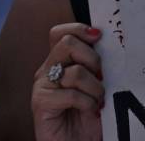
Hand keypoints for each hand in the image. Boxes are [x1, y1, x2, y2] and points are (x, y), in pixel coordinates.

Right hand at [32, 24, 103, 140]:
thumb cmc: (89, 114)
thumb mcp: (98, 83)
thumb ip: (97, 64)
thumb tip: (105, 42)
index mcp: (60, 60)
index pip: (62, 32)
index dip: (80, 29)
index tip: (99, 37)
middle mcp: (48, 69)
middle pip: (68, 42)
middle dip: (93, 59)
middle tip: (102, 77)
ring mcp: (42, 85)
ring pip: (75, 71)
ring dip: (95, 88)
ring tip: (98, 100)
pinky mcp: (40, 103)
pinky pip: (71, 94)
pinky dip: (88, 103)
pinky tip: (90, 110)